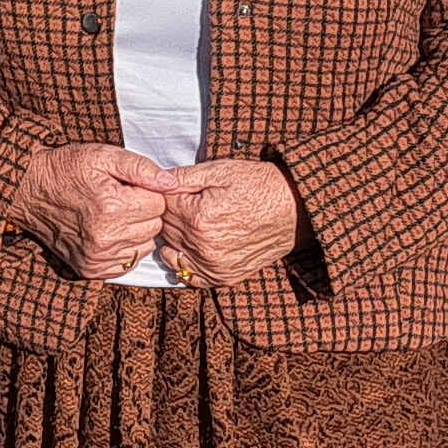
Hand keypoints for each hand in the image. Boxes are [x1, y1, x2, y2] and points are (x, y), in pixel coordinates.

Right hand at [14, 144, 168, 280]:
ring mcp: (97, 257)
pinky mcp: (91, 269)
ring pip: (144, 246)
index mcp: (112, 207)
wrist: (29, 191)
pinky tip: (107, 232)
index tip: (128, 187)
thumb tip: (172, 183)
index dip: (146, 192)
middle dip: (143, 212)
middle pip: (154, 227)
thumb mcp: (103, 156)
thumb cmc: (67, 169)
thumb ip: (141, 168)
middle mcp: (105, 238)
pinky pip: (128, 262)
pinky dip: (123, 248)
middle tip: (120, 199)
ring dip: (135, 232)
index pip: (159, 205)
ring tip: (113, 215)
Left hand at [151, 157, 307, 288]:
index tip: (178, 189)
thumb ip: (183, 177)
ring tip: (189, 223)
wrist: (293, 208)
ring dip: (175, 238)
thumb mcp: (220, 170)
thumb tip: (154, 180)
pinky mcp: (223, 277)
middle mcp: (203, 246)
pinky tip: (192, 246)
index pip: (162, 206)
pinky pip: (189, 275)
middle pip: (165, 229)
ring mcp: (213, 266)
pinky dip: (185, 261)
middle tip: (185, 203)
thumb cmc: (257, 184)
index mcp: (199, 217)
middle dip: (170, 215)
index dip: (167, 194)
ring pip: (172, 252)